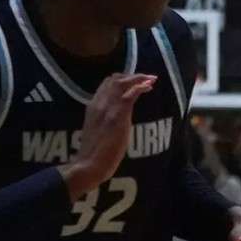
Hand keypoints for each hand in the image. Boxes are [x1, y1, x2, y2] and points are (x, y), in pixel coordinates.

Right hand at [63, 73, 156, 194]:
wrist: (89, 164)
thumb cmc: (94, 155)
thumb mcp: (98, 133)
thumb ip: (105, 123)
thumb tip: (115, 123)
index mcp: (92, 107)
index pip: (105, 85)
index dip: (121, 81)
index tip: (134, 82)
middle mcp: (98, 103)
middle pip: (114, 80)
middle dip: (132, 76)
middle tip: (147, 78)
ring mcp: (107, 108)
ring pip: (122, 83)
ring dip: (139, 78)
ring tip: (152, 79)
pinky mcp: (117, 116)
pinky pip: (130, 94)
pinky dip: (140, 86)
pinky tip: (150, 86)